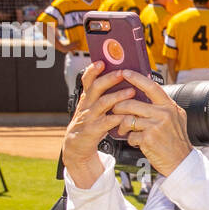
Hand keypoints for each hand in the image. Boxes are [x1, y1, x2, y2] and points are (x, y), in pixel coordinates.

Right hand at [62, 62, 134, 182]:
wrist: (76, 148)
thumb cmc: (90, 125)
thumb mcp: (93, 109)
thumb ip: (103, 96)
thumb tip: (122, 81)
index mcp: (87, 99)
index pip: (87, 81)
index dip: (93, 70)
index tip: (102, 62)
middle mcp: (86, 106)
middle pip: (96, 88)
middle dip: (109, 79)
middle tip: (122, 73)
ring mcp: (88, 118)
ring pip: (102, 104)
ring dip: (117, 96)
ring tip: (131, 91)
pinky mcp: (92, 131)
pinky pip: (106, 123)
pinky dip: (117, 118)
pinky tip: (127, 115)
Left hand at [111, 69, 193, 175]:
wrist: (181, 162)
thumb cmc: (176, 141)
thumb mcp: (176, 119)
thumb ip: (163, 106)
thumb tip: (146, 93)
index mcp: (170, 107)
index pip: (151, 87)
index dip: (136, 78)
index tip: (125, 72)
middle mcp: (164, 114)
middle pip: (132, 103)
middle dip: (119, 107)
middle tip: (115, 110)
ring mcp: (156, 126)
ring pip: (128, 119)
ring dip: (122, 125)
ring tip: (123, 129)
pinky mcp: (148, 139)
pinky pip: (130, 134)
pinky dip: (130, 139)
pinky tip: (136, 141)